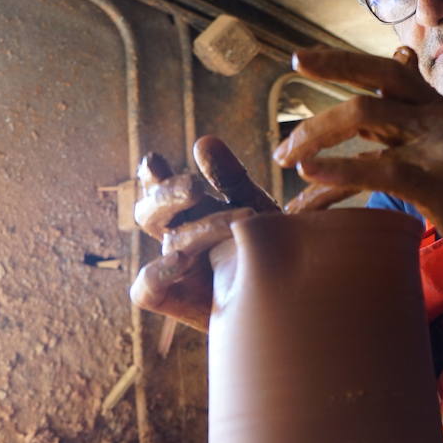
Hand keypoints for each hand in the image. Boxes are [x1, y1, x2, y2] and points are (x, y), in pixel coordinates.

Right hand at [129, 136, 278, 330]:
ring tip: (238, 220)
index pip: (160, 188)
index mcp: (191, 211)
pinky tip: (181, 260)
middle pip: (150, 212)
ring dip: (199, 230)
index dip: (151, 176)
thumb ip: (230, 178)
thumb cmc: (271, 250)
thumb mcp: (255, 208)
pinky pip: (146, 291)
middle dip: (166, 196)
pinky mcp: (178, 301)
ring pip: (168, 243)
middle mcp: (178, 237)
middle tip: (195, 188)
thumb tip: (203, 140)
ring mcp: (176, 270)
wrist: (295, 302)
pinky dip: (156, 274)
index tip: (156, 163)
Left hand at [276, 47, 442, 270]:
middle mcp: (436, 118)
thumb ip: (416, 140)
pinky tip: (309, 179)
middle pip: (372, 80)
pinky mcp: (438, 181)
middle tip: (285, 104)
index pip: (388, 69)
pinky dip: (339, 171)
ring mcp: (438, 145)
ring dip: (316, 134)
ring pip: (365, 115)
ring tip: (286, 160)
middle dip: (327, 74)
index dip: (342, 60)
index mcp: (439, 111)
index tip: (301, 58)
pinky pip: (379, 167)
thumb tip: (376, 133)